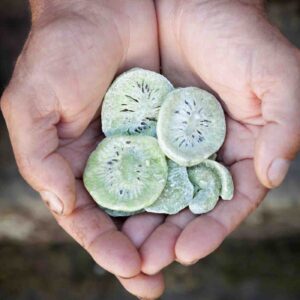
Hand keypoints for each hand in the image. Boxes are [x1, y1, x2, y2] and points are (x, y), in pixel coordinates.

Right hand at [1, 0, 163, 297]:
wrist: (104, 10)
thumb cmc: (59, 52)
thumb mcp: (32, 105)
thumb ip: (39, 157)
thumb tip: (60, 204)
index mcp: (77, 164)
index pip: (91, 217)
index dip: (105, 246)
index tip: (126, 268)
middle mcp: (113, 161)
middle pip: (128, 216)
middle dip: (141, 248)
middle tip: (154, 276)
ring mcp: (144, 147)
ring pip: (158, 198)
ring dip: (167, 229)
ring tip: (180, 256)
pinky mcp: (171, 129)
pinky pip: (183, 165)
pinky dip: (188, 190)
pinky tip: (199, 211)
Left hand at [123, 0, 299, 279]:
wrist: (178, 0)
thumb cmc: (233, 31)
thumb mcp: (277, 75)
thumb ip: (285, 125)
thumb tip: (272, 174)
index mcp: (234, 149)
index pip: (224, 202)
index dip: (208, 230)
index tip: (186, 252)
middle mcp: (198, 153)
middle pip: (183, 207)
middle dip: (166, 238)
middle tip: (146, 264)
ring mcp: (164, 144)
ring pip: (151, 195)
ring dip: (139, 226)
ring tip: (126, 254)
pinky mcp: (133, 131)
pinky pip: (124, 168)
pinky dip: (118, 192)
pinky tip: (107, 211)